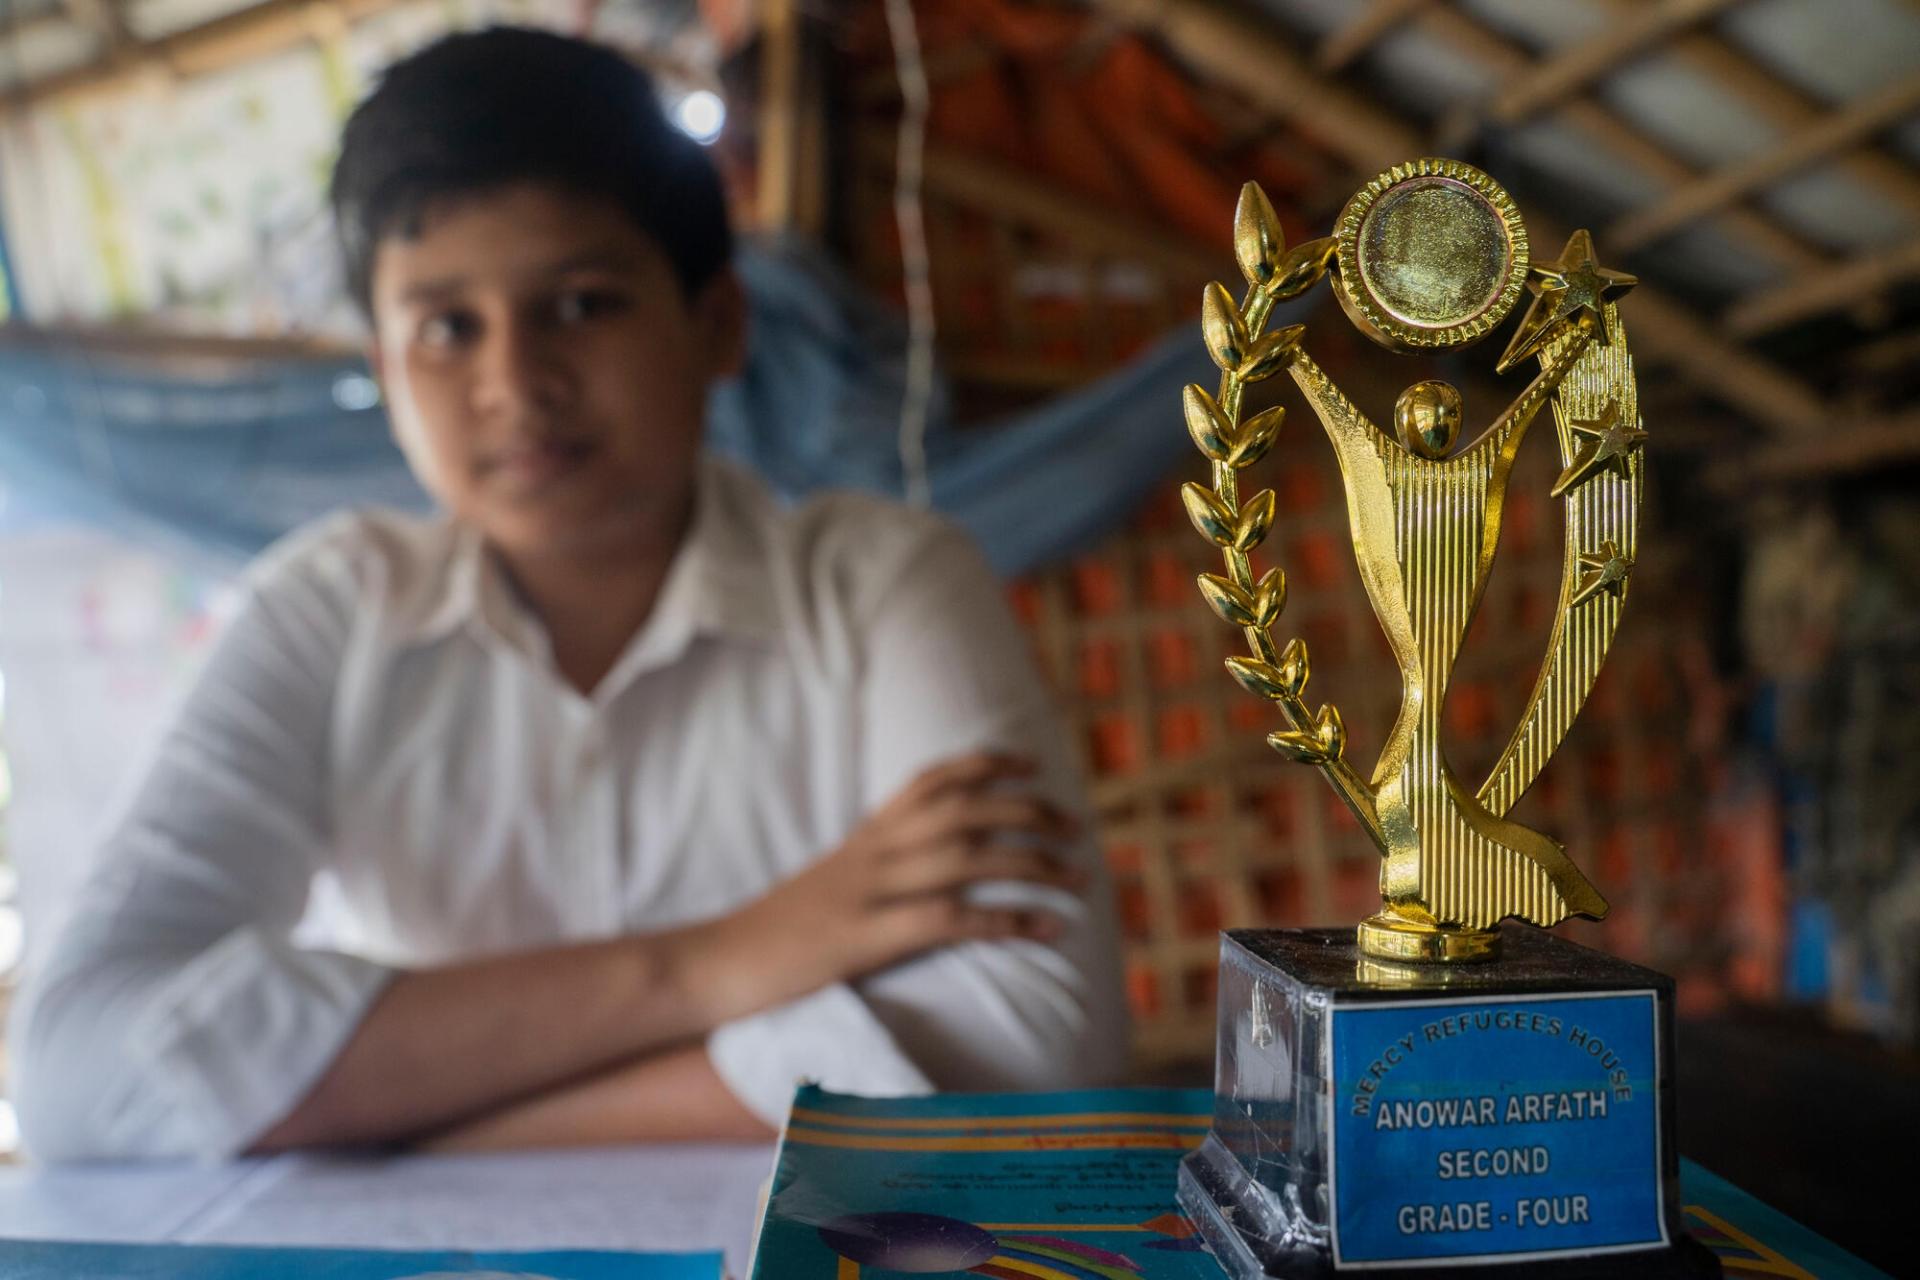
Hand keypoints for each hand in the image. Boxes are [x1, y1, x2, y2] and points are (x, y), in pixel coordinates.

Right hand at [696, 752, 1084, 1019]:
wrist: (713, 964)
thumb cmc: (772, 934)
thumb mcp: (826, 885)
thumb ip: (871, 867)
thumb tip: (920, 867)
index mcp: (861, 838)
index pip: (929, 781)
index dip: (984, 766)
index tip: (1031, 765)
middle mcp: (871, 853)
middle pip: (964, 811)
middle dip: (1029, 811)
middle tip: (1077, 828)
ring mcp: (868, 892)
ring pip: (968, 858)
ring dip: (1034, 863)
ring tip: (1080, 877)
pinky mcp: (867, 937)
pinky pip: (952, 919)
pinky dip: (1008, 919)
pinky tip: (1047, 928)